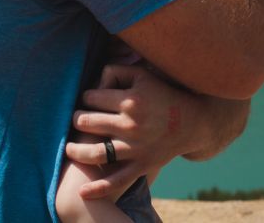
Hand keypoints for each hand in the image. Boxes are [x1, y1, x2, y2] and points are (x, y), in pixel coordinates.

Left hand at [64, 63, 249, 198]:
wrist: (193, 123)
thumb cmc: (164, 94)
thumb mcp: (143, 75)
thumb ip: (115, 71)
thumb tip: (93, 80)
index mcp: (131, 101)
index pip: (91, 97)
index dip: (86, 97)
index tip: (90, 99)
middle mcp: (131, 125)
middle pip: (87, 122)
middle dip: (77, 119)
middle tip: (78, 119)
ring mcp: (135, 148)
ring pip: (94, 152)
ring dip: (76, 149)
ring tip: (70, 147)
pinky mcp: (141, 165)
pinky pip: (116, 180)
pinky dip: (98, 188)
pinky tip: (82, 191)